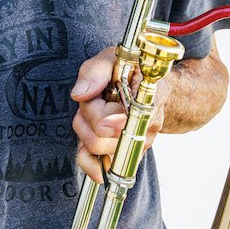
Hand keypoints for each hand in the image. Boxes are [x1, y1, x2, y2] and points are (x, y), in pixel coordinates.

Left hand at [70, 46, 167, 183]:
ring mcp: (139, 145)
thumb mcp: (112, 58)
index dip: (99, 113)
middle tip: (94, 99)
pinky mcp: (129, 157)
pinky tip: (89, 136)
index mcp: (147, 99)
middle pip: (100, 138)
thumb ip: (95, 72)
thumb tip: (80, 94)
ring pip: (96, 151)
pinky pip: (101, 170)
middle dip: (86, 116)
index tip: (97, 95)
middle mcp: (146, 127)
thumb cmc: (130, 69)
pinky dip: (88, 156)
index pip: (118, 122)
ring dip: (85, 130)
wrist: (149, 83)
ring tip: (95, 111)